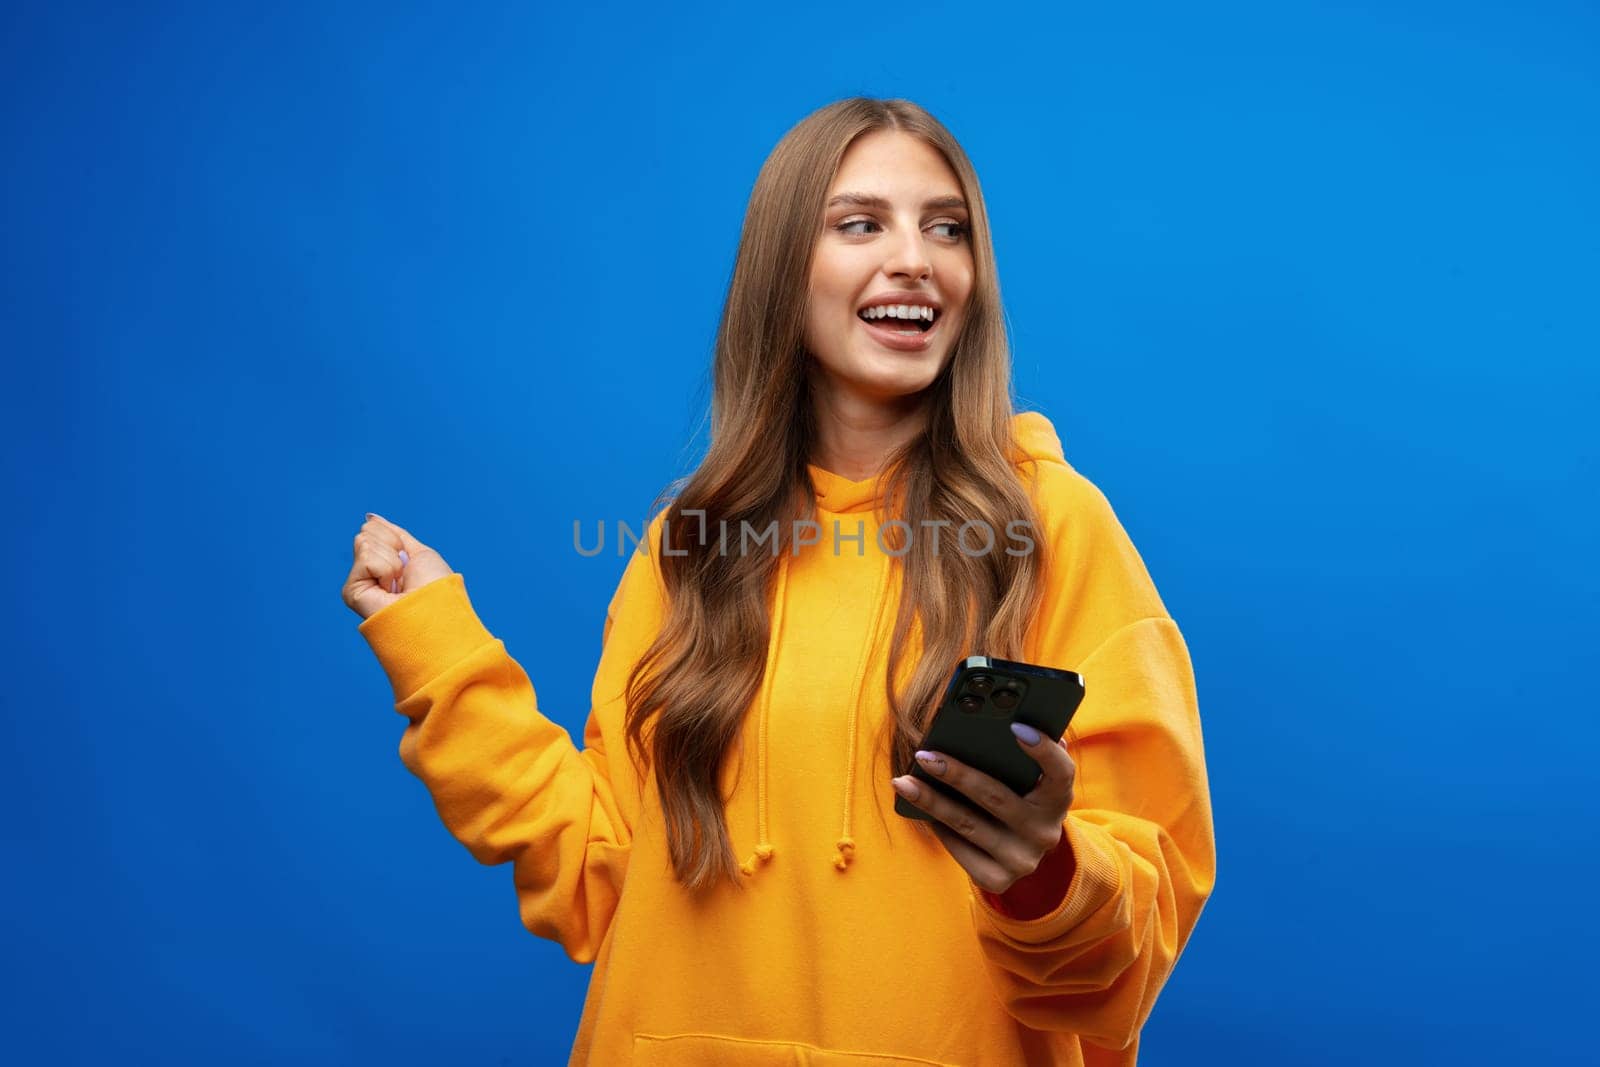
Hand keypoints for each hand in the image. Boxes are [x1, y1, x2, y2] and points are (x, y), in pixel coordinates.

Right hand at [342, 512, 453, 620]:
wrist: (435, 610)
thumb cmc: (435, 587)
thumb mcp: (417, 551)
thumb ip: (393, 534)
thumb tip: (370, 517)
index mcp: (383, 564)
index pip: (374, 529)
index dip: (396, 540)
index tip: (408, 562)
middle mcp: (368, 574)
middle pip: (366, 533)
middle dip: (392, 547)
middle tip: (403, 575)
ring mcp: (359, 582)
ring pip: (364, 542)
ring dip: (391, 561)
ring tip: (398, 584)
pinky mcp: (351, 592)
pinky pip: (365, 557)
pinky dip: (385, 569)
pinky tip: (389, 589)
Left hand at [891, 724, 1076, 894]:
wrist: (1021, 853)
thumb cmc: (1019, 799)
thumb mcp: (1029, 781)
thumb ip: (1021, 756)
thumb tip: (999, 720)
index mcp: (1059, 799)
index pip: (1061, 772)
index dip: (1043, 750)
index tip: (1016, 726)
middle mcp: (1045, 832)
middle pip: (997, 798)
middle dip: (956, 774)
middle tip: (924, 756)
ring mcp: (1023, 860)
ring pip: (968, 824)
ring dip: (930, 801)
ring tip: (902, 782)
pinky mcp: (998, 879)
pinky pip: (959, 848)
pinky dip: (936, 825)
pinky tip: (917, 808)